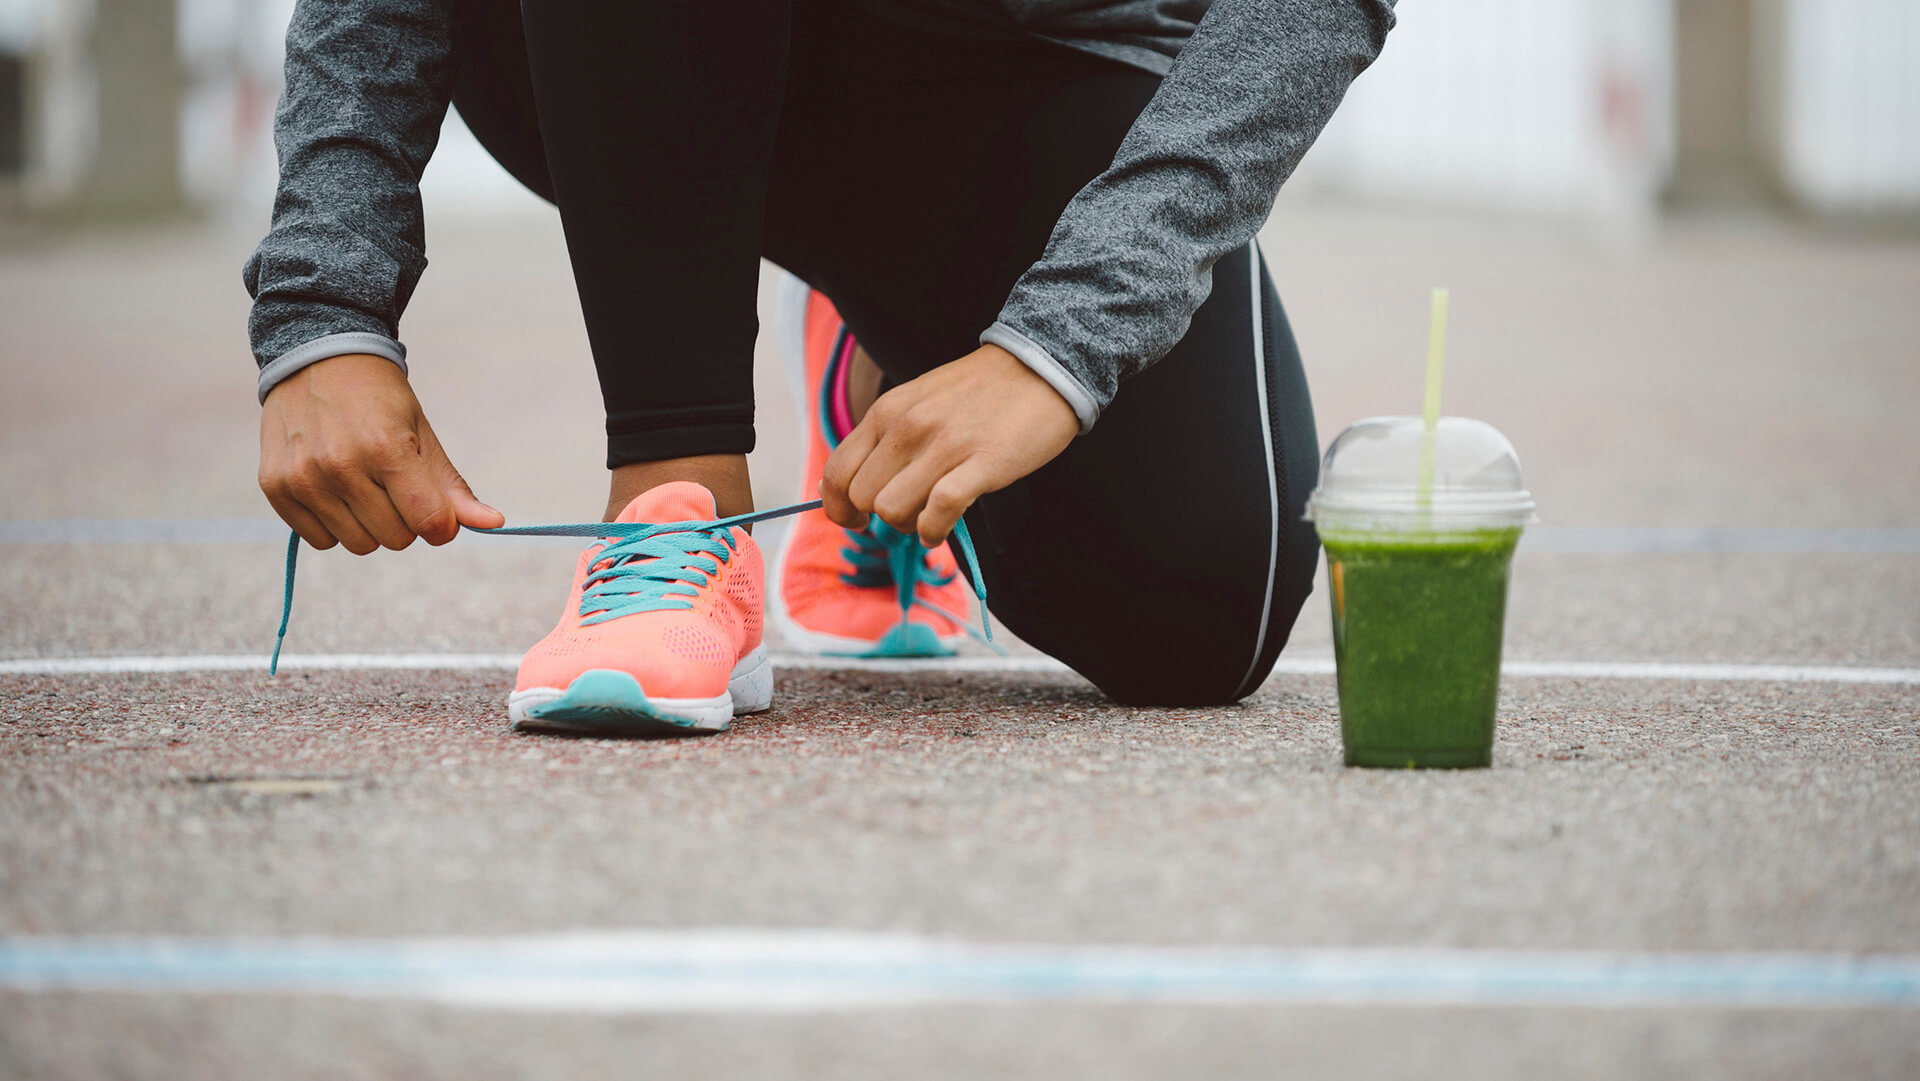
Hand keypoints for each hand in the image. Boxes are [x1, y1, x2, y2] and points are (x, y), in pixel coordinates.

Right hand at [259, 353, 504, 553]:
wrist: (317, 358)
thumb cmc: (379, 400)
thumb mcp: (423, 434)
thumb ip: (453, 487)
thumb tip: (495, 524)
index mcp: (385, 449)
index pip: (429, 522)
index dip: (441, 524)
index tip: (436, 508)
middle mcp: (339, 466)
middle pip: (396, 540)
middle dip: (405, 520)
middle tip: (394, 485)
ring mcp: (303, 478)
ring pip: (358, 545)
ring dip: (369, 525)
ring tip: (363, 485)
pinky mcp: (275, 487)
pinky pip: (319, 541)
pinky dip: (334, 525)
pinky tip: (334, 490)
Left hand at [820, 344, 1077, 546]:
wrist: (1042, 366)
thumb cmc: (979, 392)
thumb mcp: (917, 401)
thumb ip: (886, 437)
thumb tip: (854, 486)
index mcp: (887, 412)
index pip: (837, 473)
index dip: (839, 507)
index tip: (856, 520)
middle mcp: (908, 427)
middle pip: (864, 499)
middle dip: (879, 518)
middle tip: (909, 513)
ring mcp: (944, 445)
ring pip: (893, 510)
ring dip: (909, 526)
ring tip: (930, 517)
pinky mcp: (982, 463)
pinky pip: (938, 512)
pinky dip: (935, 531)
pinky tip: (943, 528)